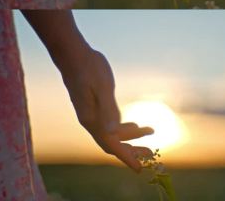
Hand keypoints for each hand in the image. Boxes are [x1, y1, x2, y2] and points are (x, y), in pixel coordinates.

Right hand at [62, 48, 152, 171]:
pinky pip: (109, 125)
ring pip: (111, 134)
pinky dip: (123, 128)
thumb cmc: (88, 68)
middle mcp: (90, 120)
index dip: (126, 157)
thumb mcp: (102, 87)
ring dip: (130, 137)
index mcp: (91, 119)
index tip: (141, 169)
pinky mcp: (93, 107)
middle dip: (131, 150)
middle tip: (151, 152)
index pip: (111, 145)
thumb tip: (114, 133)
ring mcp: (90, 114)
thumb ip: (108, 110)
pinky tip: (134, 124)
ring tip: (150, 131)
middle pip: (112, 143)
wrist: (72, 55)